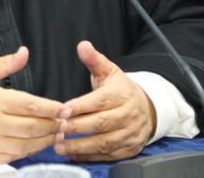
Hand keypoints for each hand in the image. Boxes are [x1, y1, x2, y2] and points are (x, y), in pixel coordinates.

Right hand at [0, 47, 69, 167]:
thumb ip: (4, 64)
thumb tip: (24, 52)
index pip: (30, 106)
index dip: (51, 108)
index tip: (65, 108)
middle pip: (32, 127)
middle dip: (53, 125)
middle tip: (66, 122)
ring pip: (26, 144)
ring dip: (45, 140)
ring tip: (57, 133)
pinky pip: (15, 156)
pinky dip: (30, 151)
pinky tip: (38, 144)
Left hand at [54, 41, 156, 161]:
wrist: (148, 108)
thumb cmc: (121, 90)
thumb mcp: (110, 71)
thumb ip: (94, 60)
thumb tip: (82, 45)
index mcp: (121, 94)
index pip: (99, 101)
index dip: (80, 106)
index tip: (62, 110)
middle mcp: (128, 114)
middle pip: (100, 123)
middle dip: (76, 128)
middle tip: (56, 130)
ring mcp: (130, 133)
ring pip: (104, 142)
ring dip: (80, 146)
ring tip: (59, 146)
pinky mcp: (129, 148)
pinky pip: (108, 155)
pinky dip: (90, 157)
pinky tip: (73, 155)